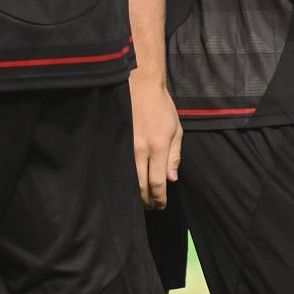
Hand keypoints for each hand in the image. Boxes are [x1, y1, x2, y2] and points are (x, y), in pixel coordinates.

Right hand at [129, 72, 181, 208]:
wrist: (141, 87)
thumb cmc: (161, 108)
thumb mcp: (176, 131)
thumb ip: (174, 156)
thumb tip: (170, 179)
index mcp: (158, 147)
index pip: (157, 183)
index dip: (159, 198)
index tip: (161, 205)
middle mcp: (141, 149)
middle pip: (141, 185)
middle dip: (147, 200)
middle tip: (152, 206)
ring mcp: (126, 145)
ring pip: (128, 178)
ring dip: (135, 192)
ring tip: (141, 199)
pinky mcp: (117, 140)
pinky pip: (120, 165)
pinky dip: (124, 178)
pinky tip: (128, 183)